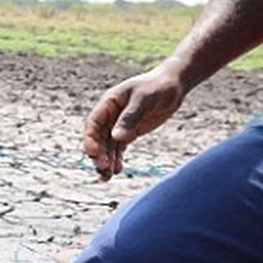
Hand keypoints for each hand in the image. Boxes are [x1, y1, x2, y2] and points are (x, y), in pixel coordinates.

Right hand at [83, 65, 185, 180]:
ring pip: (106, 147)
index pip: (93, 124)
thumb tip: (116, 137)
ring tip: (107, 177)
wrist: (173, 85)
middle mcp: (109, 116)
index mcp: (108, 103)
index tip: (94, 153)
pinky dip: (116, 160)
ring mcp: (118, 126)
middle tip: (104, 169)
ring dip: (105, 161)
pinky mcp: (128, 133)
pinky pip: (118, 149)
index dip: (90, 139)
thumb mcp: (144, 99)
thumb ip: (130, 117)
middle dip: (99, 155)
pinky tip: (118, 170)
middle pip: (97, 139)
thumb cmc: (157, 86)